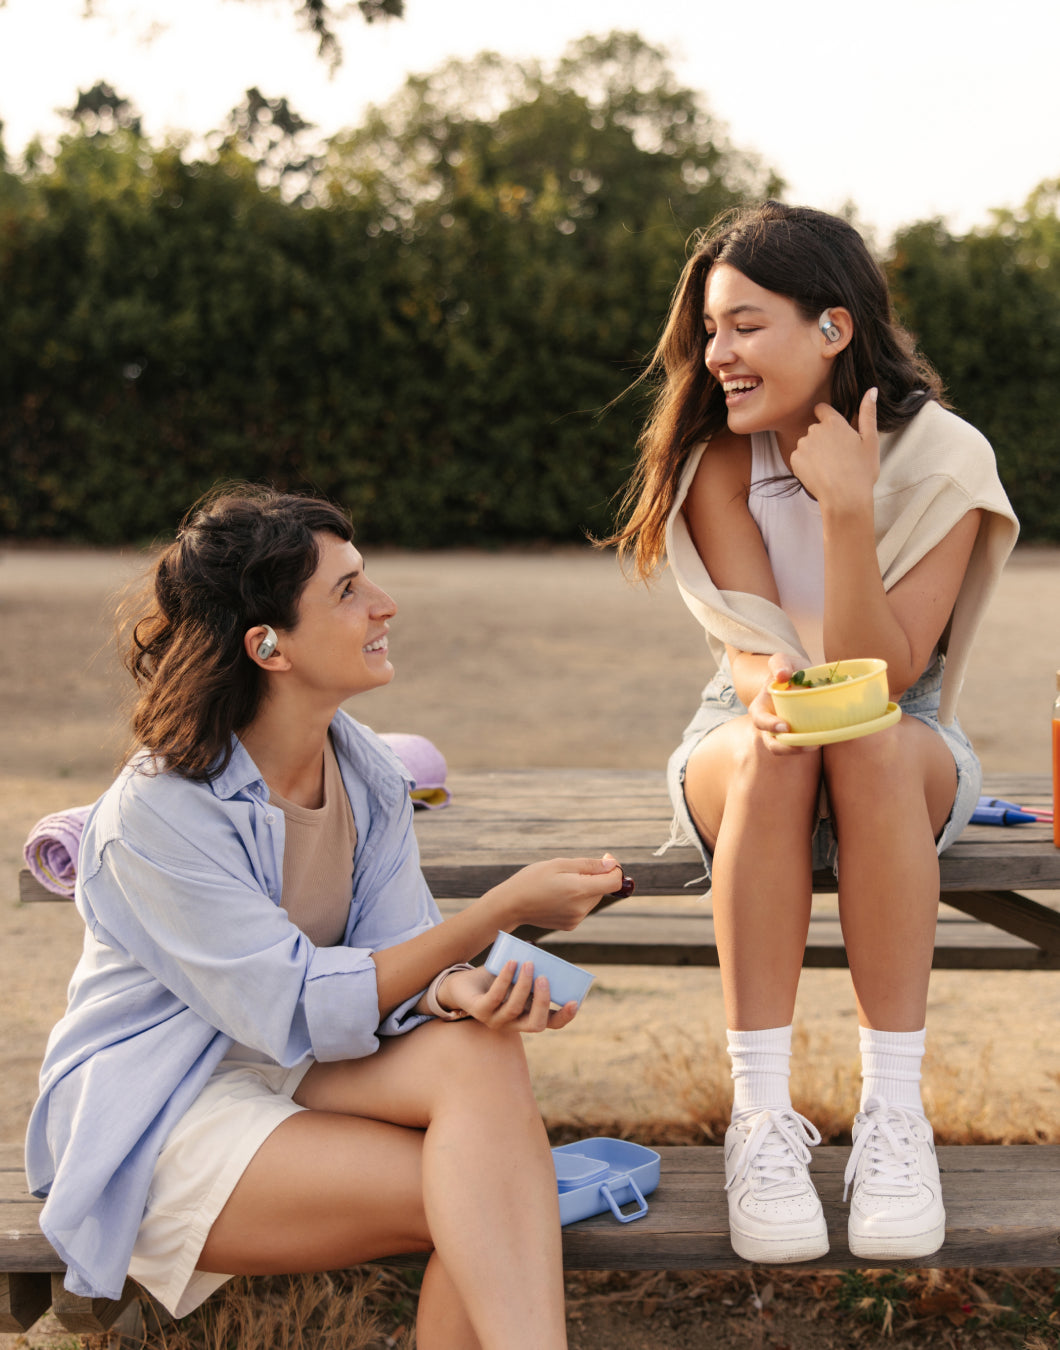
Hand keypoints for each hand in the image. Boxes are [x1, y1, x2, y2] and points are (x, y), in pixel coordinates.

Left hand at [442, 961, 578, 1032]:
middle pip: (535, 1024)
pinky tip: (511, 962)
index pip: (550, 1023)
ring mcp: (495, 1020)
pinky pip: (495, 997)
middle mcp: (512, 1024)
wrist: (462, 984)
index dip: (564, 1017)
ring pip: (515, 1009)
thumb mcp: (514, 976)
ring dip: (524, 985)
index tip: (574, 1001)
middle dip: (542, 1002)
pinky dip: (505, 978)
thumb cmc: (493, 980)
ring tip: (528, 963)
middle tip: (544, 977)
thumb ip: (527, 968)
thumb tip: (536, 947)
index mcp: (526, 1016)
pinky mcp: (479, 1011)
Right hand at [486, 853, 624, 931]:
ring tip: (560, 883)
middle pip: (602, 889)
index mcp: (580, 891)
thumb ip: (589, 865)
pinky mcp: (570, 925)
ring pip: (592, 898)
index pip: (614, 882)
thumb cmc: (532, 879)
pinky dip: (576, 898)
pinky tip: (557, 895)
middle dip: (595, 876)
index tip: (604, 858)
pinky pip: (582, 907)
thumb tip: (612, 864)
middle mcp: (581, 908)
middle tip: (571, 870)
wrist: (511, 905)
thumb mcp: (559, 864)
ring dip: (585, 888)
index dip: (614, 868)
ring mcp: (576, 919)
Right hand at [748, 652, 811, 755]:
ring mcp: (786, 733)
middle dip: (788, 748)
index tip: (785, 726)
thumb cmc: (789, 669)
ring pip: (789, 750)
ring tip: (819, 743)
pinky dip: (815, 743)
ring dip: (803, 749)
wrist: (802, 677)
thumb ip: (779, 662)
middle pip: (773, 744)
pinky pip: (806, 745)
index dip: (770, 725)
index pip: (760, 720)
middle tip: (809, 744)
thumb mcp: (782, 660)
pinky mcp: (802, 737)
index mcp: (761, 708)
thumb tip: (782, 675)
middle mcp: (771, 725)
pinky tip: (827, 736)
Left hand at [790, 387, 878, 510]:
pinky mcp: (794, 460)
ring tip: (829, 468)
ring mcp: (803, 445)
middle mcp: (815, 430)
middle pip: (815, 429)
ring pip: (807, 444)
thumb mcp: (871, 440)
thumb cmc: (862, 470)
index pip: (821, 409)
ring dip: (814, 452)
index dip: (826, 418)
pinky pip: (799, 458)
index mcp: (834, 422)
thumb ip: (868, 413)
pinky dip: (806, 464)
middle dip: (823, 439)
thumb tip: (872, 390)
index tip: (834, 431)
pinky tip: (819, 474)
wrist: (845, 498)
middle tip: (838, 457)